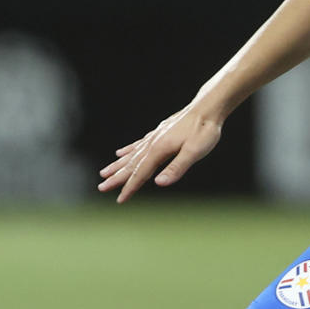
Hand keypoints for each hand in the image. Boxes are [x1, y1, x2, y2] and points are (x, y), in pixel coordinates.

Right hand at [97, 105, 222, 201]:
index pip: (141, 173)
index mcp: (159, 150)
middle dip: (116, 177)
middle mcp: (152, 143)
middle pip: (130, 165)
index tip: (119, 199)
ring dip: (117, 165)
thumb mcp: (194, 152)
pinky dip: (128, 150)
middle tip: (101, 188)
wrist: (208, 108)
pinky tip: (120, 152)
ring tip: (104, 173)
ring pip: (131, 155)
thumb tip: (159, 183)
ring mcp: (154, 137)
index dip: (130, 187)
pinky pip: (138, 145)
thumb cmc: (204, 130)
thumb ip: (176, 168)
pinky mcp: (158, 133)